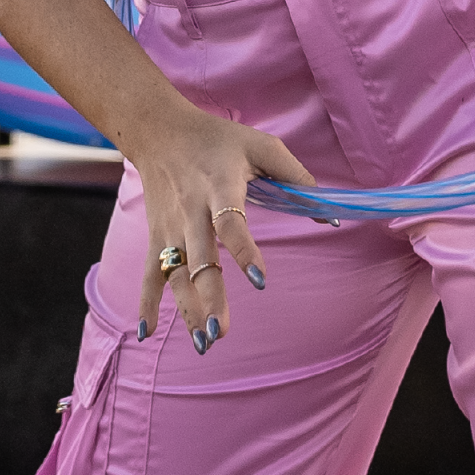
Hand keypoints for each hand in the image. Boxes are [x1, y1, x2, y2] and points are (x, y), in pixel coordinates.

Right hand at [132, 100, 316, 353]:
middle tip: (219, 332)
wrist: (160, 130)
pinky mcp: (156, 236)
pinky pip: (149, 274)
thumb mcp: (260, 145)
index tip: (260, 280)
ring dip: (187, 309)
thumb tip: (329, 215)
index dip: (244, 250)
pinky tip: (146, 334)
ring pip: (177, 274)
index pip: (231, 221)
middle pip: (200, 257)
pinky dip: (145, 303)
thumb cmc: (219, 139)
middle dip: (209, 296)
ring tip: (204, 343)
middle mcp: (191, 210)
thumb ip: (295, 176)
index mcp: (220, 185)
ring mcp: (170, 227)